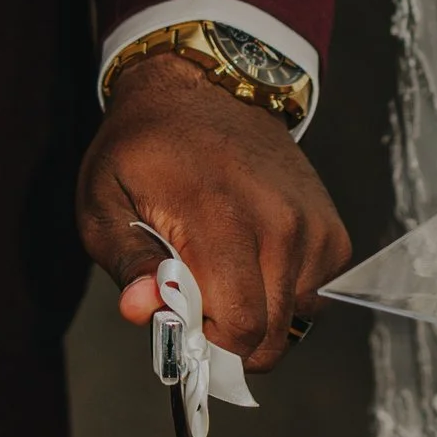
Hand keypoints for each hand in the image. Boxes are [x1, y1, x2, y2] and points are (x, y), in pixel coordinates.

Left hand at [78, 55, 348, 372]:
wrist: (206, 88)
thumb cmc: (145, 149)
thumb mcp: (105, 201)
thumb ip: (126, 262)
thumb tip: (143, 311)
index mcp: (221, 217)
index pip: (240, 327)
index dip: (209, 348)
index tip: (184, 328)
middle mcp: (280, 223)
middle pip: (271, 334)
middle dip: (231, 338)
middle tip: (197, 302)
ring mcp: (312, 226)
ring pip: (295, 319)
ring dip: (259, 313)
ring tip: (224, 271)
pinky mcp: (332, 229)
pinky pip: (316, 294)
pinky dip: (286, 292)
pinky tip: (254, 259)